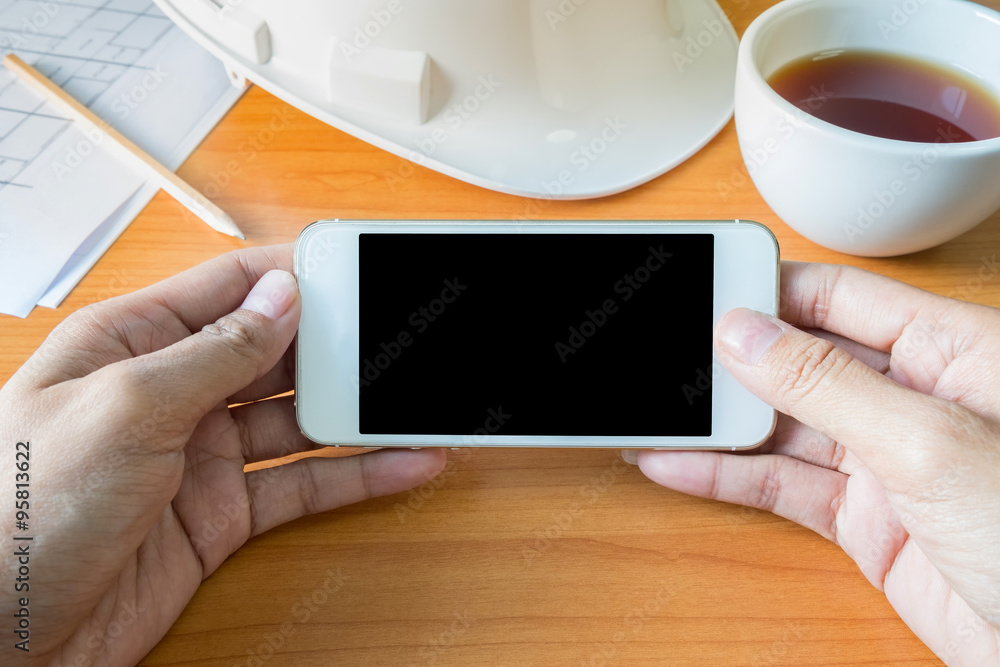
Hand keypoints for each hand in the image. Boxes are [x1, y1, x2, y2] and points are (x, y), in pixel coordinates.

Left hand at [0, 245, 446, 665]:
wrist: (1, 636)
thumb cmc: (20, 511)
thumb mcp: (125, 408)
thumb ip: (212, 352)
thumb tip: (283, 298)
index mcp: (132, 343)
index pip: (230, 286)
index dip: (294, 275)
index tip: (357, 267)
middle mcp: (171, 392)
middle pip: (273, 351)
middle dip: (336, 343)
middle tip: (397, 337)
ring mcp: (200, 455)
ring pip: (298, 419)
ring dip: (355, 411)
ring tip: (412, 398)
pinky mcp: (223, 514)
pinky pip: (302, 484)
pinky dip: (354, 476)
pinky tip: (399, 463)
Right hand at [627, 262, 999, 665]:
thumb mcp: (929, 442)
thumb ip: (828, 384)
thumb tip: (746, 334)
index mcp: (954, 352)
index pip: (842, 298)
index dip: (773, 290)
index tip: (707, 284)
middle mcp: (916, 399)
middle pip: (803, 360)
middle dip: (734, 358)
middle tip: (664, 353)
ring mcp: (887, 462)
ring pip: (784, 426)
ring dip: (719, 422)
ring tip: (656, 410)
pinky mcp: (865, 522)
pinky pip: (782, 486)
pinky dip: (727, 478)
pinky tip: (677, 463)